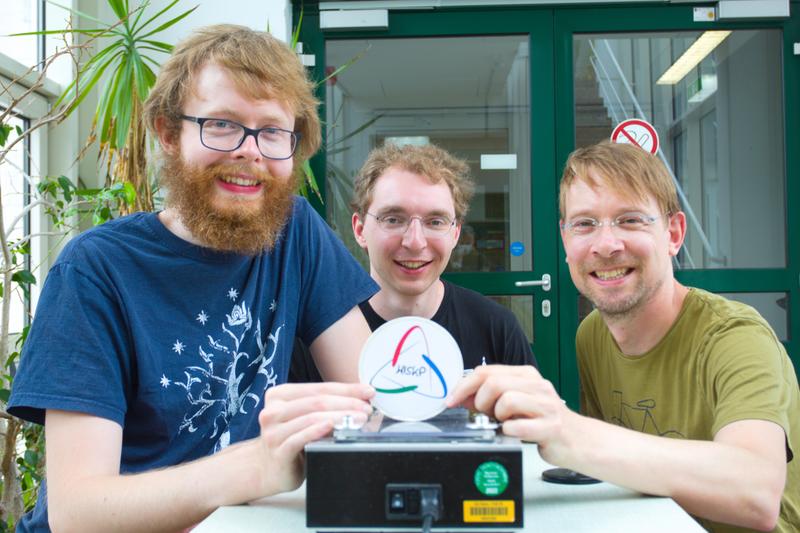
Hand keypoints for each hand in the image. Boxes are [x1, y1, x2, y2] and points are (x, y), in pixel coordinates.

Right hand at [257, 382, 373, 493]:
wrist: (267, 469)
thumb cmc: (291, 439)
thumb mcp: (305, 417)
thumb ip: (324, 405)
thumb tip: (361, 398)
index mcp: (280, 395)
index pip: (319, 388)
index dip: (346, 389)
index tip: (367, 392)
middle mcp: (273, 410)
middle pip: (317, 402)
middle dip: (347, 403)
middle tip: (367, 408)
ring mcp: (273, 431)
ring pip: (311, 418)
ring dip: (340, 417)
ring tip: (359, 420)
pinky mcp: (278, 451)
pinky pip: (299, 438)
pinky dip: (317, 430)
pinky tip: (331, 427)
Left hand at [446, 365, 575, 463]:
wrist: (577, 439)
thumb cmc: (544, 420)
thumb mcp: (516, 403)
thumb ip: (490, 397)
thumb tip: (462, 397)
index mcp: (526, 375)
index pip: (487, 371)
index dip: (464, 385)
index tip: (452, 399)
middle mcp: (537, 385)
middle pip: (493, 383)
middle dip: (480, 402)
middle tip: (485, 414)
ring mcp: (546, 405)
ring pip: (505, 401)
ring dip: (497, 417)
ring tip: (506, 423)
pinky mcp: (551, 427)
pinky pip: (517, 427)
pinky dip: (509, 432)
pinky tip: (516, 433)